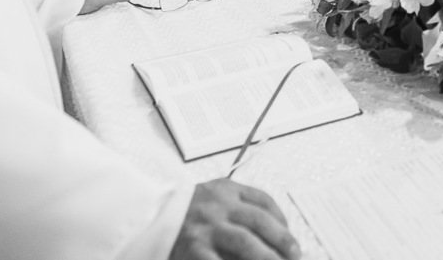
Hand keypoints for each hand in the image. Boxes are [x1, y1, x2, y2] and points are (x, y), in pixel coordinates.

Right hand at [171, 178, 299, 259]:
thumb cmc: (183, 210)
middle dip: (283, 240)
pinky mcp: (194, 250)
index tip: (291, 235)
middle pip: (260, 222)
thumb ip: (237, 207)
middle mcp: (218, 207)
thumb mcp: (212, 196)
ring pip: (246, 243)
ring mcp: (206, 229)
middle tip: (296, 254)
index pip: (263, 201)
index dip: (282, 220)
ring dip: (268, 257)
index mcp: (225, 190)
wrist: (146, 216)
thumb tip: (274, 231)